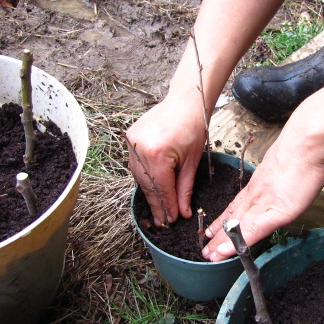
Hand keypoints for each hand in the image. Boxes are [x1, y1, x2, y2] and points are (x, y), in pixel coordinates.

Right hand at [126, 91, 206, 225]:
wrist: (184, 102)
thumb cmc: (193, 128)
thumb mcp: (192, 162)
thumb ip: (185, 189)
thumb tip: (183, 212)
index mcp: (157, 154)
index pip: (162, 188)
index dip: (167, 206)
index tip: (173, 220)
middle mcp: (140, 148)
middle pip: (147, 185)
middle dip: (157, 205)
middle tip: (163, 222)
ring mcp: (131, 143)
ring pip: (139, 177)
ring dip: (150, 193)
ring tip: (159, 210)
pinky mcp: (129, 138)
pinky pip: (136, 165)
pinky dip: (144, 178)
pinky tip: (152, 189)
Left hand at [201, 54, 323, 260]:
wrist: (311, 140)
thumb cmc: (308, 146)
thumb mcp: (294, 158)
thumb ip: (288, 170)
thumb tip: (293, 171)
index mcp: (262, 181)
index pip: (240, 203)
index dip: (228, 216)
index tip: (215, 226)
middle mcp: (258, 192)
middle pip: (234, 216)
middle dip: (220, 232)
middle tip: (206, 247)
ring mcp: (263, 201)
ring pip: (237, 225)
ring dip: (223, 242)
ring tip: (209, 254)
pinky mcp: (273, 210)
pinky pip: (251, 230)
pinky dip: (237, 243)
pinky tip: (225, 253)